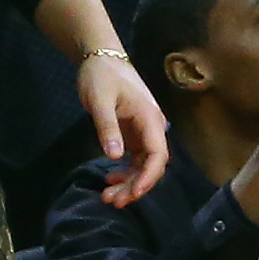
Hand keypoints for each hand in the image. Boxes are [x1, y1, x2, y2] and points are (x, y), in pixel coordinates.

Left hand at [78, 50, 169, 206]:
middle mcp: (152, 127)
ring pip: (143, 165)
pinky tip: (110, 179)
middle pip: (151, 165)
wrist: (100, 58)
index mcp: (150, 118)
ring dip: (129, 183)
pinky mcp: (133, 133)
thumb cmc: (101, 76)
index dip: (149, 177)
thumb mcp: (100, 100)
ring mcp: (143, 131)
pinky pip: (134, 159)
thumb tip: (115, 157)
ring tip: (108, 196)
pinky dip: (124, 172)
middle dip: (135, 186)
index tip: (133, 193)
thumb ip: (108, 128)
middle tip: (112, 201)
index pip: (158, 154)